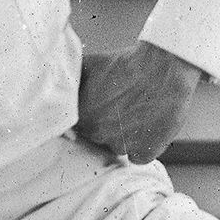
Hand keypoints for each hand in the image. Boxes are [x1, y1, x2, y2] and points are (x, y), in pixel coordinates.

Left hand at [74, 40, 203, 164]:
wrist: (164, 66)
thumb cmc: (127, 63)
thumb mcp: (90, 64)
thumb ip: (70, 80)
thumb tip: (55, 86)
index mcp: (81, 115)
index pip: (76, 129)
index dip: (89, 118)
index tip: (100, 108)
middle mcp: (98, 133)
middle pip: (96, 138)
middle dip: (105, 126)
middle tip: (119, 108)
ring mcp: (122, 144)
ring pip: (117, 147)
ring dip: (123, 136)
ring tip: (135, 114)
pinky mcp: (145, 152)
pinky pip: (138, 157)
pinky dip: (142, 146)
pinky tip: (146, 126)